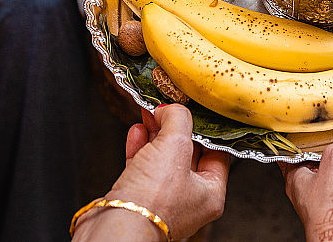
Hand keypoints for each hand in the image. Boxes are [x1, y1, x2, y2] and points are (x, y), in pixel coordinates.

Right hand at [102, 105, 229, 239]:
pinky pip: (143, 166)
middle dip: (176, 127)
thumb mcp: (176, 145)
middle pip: (188, 152)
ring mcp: (164, 199)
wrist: (116, 225)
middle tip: (168, 107)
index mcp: (211, 193)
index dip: (204, 128)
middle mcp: (190, 199)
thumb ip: (178, 119)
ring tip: (151, 112)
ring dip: (156, 133)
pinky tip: (137, 131)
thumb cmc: (152, 200)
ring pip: (163, 158)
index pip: (216, 152)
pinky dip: (140, 146)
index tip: (194, 110)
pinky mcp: (139, 198)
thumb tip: (172, 110)